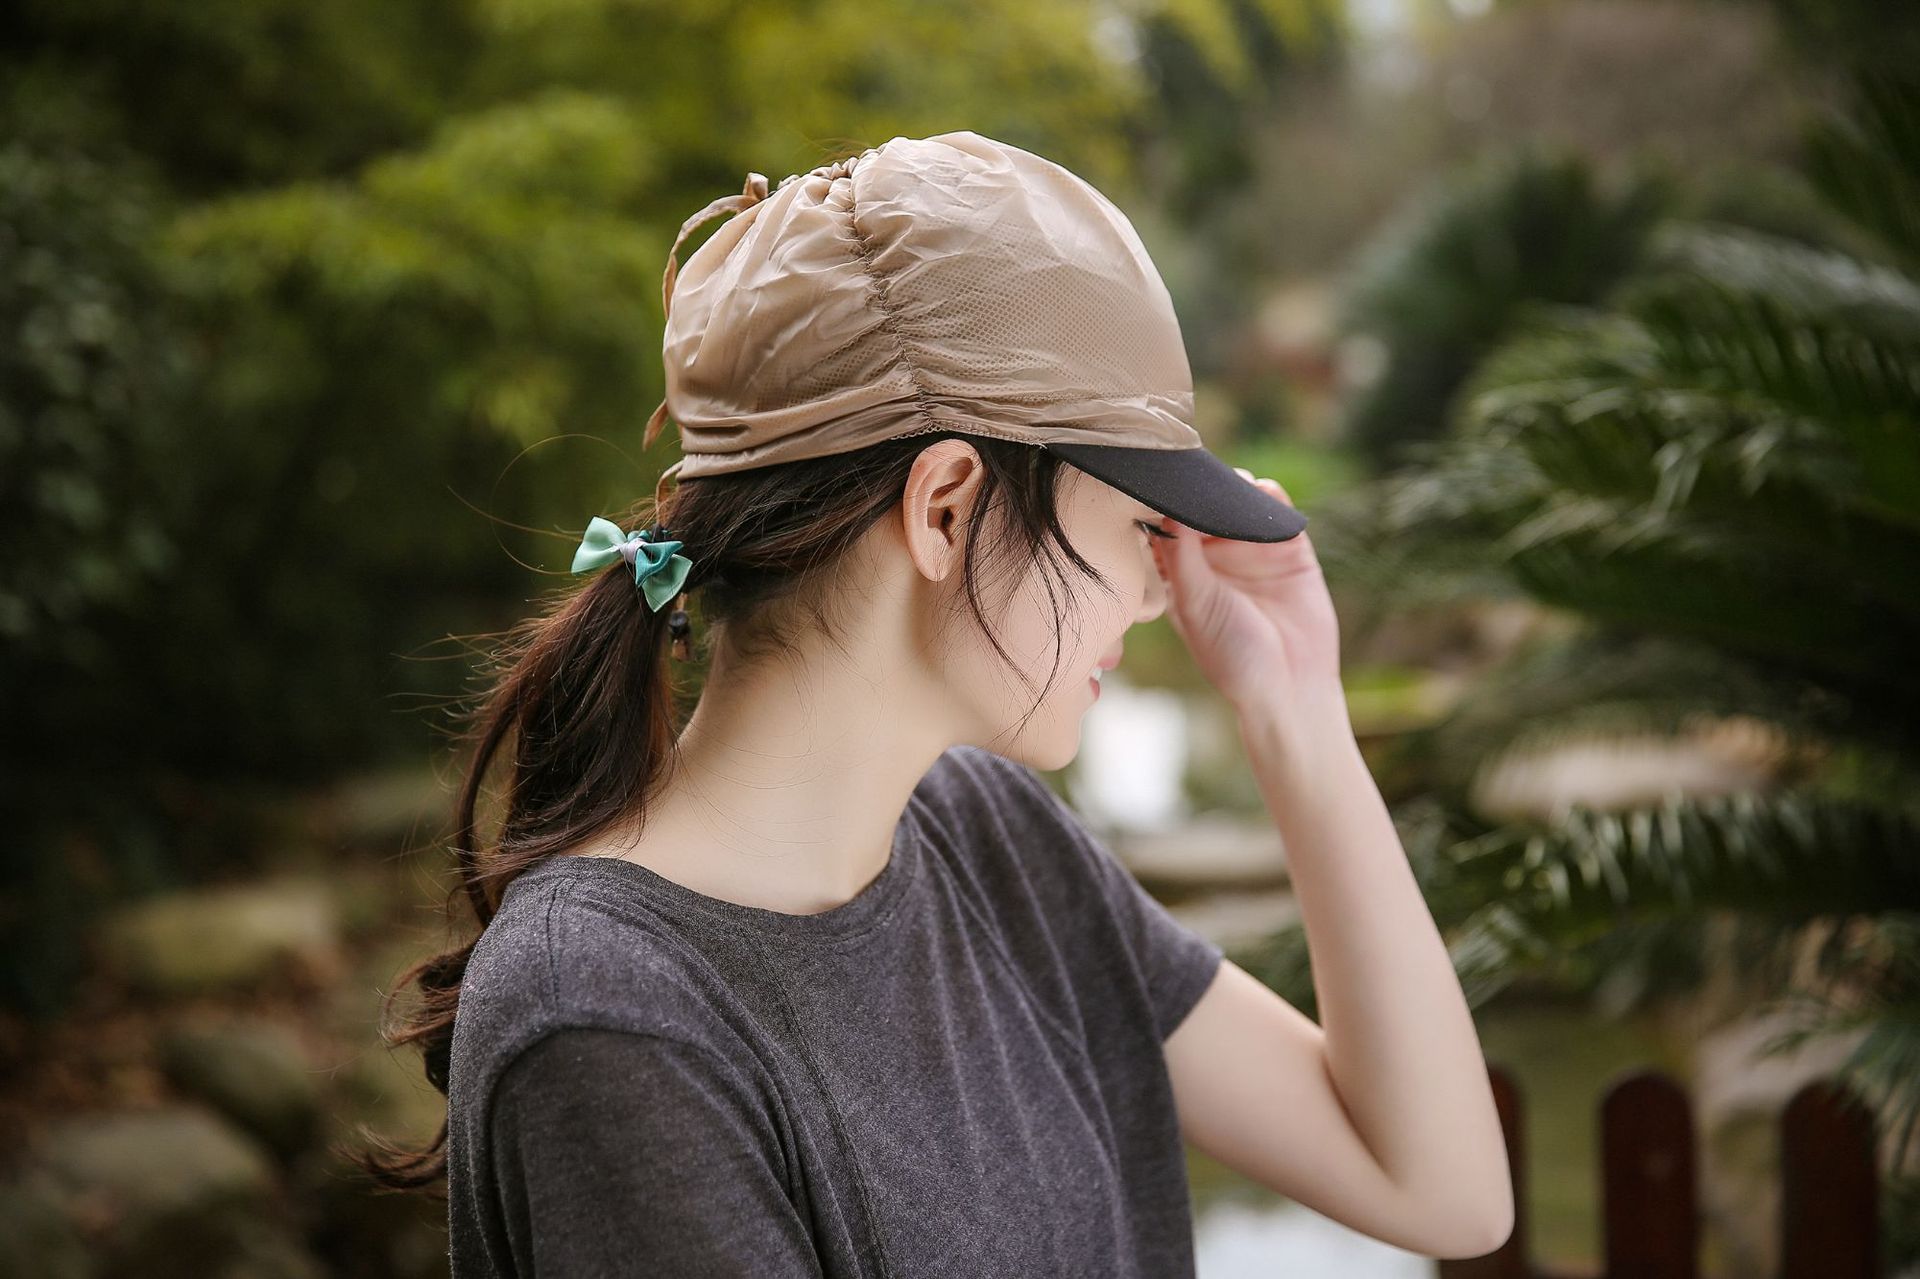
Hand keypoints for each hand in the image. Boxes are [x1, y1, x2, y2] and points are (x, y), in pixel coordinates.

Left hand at [1151, 470, 1342, 716]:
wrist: (1291, 686)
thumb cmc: (1232, 657)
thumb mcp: (1196, 606)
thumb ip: (1181, 559)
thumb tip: (1166, 511)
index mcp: (1182, 574)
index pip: (1167, 527)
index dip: (1162, 505)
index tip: (1157, 482)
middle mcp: (1215, 559)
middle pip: (1202, 509)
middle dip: (1199, 490)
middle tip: (1195, 474)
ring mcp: (1252, 551)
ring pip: (1238, 505)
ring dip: (1234, 489)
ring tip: (1229, 483)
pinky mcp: (1289, 549)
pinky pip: (1277, 513)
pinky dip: (1270, 496)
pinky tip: (1262, 491)